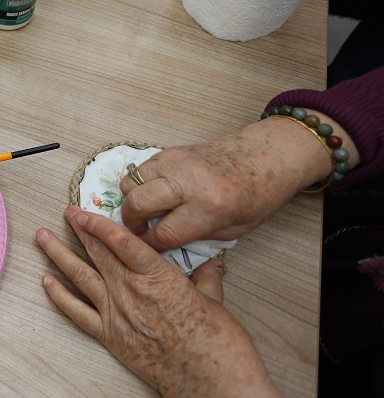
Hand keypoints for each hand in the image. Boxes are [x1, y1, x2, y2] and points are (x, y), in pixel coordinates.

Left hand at [37, 207, 286, 397]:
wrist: (207, 379)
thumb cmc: (216, 340)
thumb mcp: (214, 299)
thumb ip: (205, 278)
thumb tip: (209, 265)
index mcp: (157, 275)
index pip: (121, 240)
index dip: (99, 223)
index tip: (85, 210)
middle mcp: (130, 290)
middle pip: (98, 253)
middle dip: (79, 230)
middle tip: (65, 213)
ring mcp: (116, 312)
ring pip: (81, 276)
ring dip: (59, 254)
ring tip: (43, 238)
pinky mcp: (110, 336)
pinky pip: (77, 312)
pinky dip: (60, 296)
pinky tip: (47, 281)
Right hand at [117, 116, 336, 250]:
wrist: (266, 155)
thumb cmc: (258, 196)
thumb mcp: (235, 230)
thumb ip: (197, 235)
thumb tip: (163, 239)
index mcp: (209, 208)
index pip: (163, 233)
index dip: (151, 244)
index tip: (150, 246)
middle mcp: (188, 183)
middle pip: (138, 204)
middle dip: (131, 222)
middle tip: (139, 228)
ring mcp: (176, 162)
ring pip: (131, 182)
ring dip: (132, 199)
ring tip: (145, 209)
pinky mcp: (171, 151)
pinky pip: (141, 169)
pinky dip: (139, 183)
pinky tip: (154, 192)